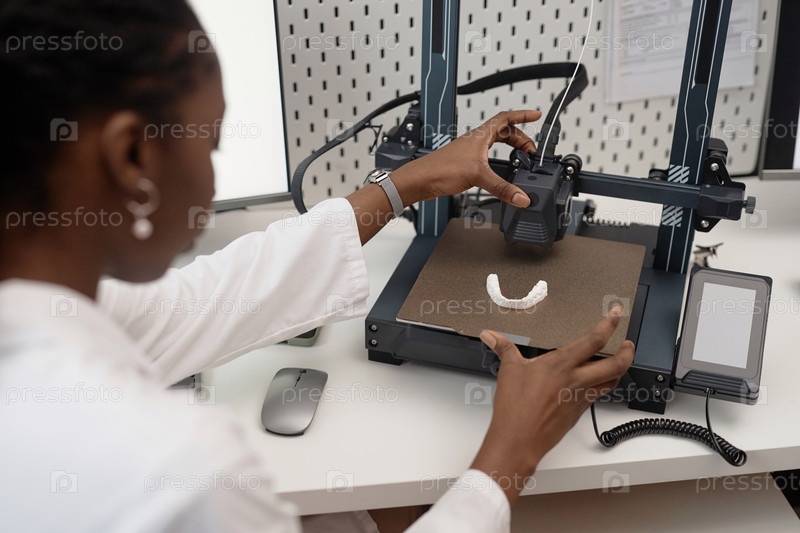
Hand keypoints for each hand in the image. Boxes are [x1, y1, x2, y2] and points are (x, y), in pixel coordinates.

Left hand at [392, 110, 540, 207]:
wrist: (420, 180)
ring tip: (520, 158)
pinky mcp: (466, 163)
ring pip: (496, 144)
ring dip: (510, 149)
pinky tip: (500, 171)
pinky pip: (488, 157)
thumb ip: (502, 188)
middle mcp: (476, 140)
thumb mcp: (478, 176)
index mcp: (481, 135)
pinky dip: (499, 161)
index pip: (506, 117)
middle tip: (531, 151)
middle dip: (520, 139)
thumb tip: (521, 197)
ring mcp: (471, 151)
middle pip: (504, 132)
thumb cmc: (441, 169)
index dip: (522, 114)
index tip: (536, 114)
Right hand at [470, 306, 634, 503]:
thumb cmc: (515, 408)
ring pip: (612, 382)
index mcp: (562, 364)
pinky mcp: (578, 412)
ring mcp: (581, 398)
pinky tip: (594, 384)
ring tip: (619, 362)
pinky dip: (602, 386)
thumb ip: (504, 348)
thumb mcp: (509, 371)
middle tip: (629, 343)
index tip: (617, 313)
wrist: (520, 440)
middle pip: (617, 364)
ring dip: (620, 370)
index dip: (610, 324)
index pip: (595, 340)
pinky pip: (598, 395)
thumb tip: (491, 336)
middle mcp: (577, 380)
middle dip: (628, 351)